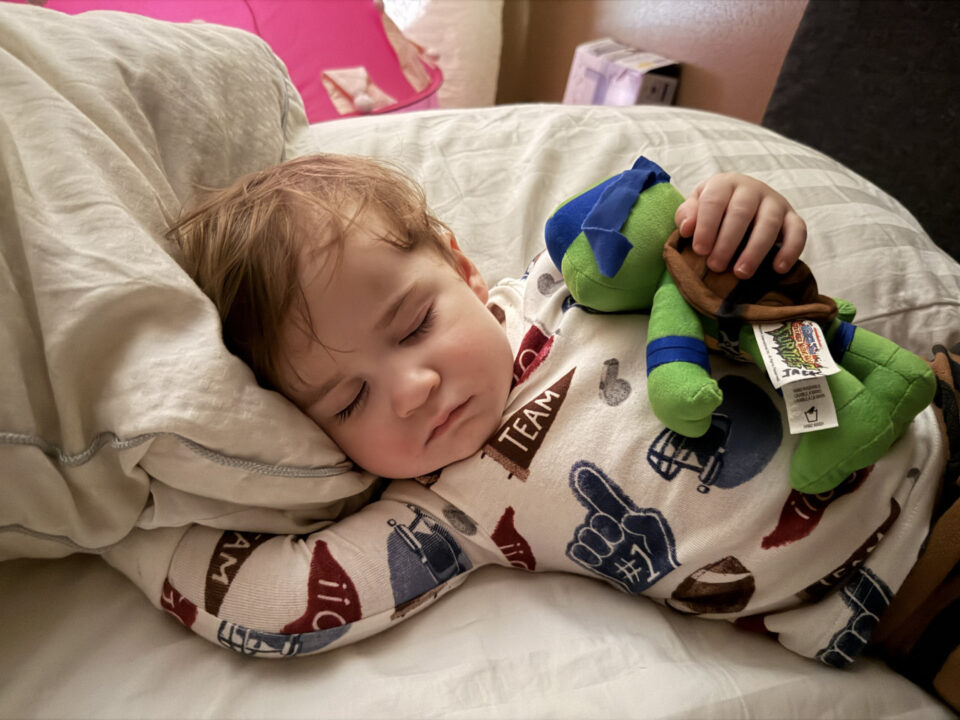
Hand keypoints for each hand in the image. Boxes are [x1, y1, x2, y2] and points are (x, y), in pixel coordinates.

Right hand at [566, 461, 679, 593]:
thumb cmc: (657, 545)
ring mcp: (597, 541)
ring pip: (583, 535)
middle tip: (619, 538)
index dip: (591, 483)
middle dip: (605, 528)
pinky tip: (601, 558)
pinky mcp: (592, 560)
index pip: (601, 494)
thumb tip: (624, 521)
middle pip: (592, 519)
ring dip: (598, 543)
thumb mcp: (656, 529)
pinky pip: (577, 550)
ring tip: (613, 551)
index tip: (580, 469)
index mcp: (618, 512)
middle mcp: (605, 524)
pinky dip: (586, 553)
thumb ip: (643, 522)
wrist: (656, 571)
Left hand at [674, 173, 805, 278]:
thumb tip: (687, 228)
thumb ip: (686, 215)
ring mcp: (775, 202)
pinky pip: (798, 231)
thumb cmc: (714, 210)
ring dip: (755, 250)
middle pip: (741, 212)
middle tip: (716, 266)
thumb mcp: (695, 206)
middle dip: (727, 242)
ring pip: (769, 223)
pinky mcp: (792, 217)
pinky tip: (779, 268)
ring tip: (741, 273)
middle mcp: (752, 189)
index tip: (699, 250)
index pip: (714, 201)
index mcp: (725, 184)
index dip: (706, 226)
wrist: (742, 202)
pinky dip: (791, 249)